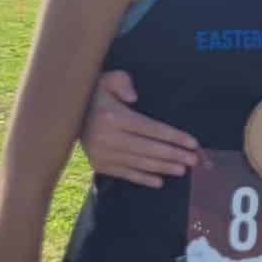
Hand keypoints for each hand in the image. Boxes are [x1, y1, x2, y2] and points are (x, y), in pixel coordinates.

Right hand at [79, 70, 198, 185]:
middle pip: (149, 149)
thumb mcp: (108, 79)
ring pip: (139, 163)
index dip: (173, 137)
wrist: (67, 113)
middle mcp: (107, 138)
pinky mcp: (99, 164)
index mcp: (113, 117)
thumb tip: (134, 97)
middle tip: (194, 160)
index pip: (150, 129)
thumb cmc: (96, 94)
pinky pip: (125, 174)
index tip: (193, 143)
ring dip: (163, 167)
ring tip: (182, 170)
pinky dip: (143, 178)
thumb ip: (122, 82)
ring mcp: (102, 154)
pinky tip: (159, 182)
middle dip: (174, 155)